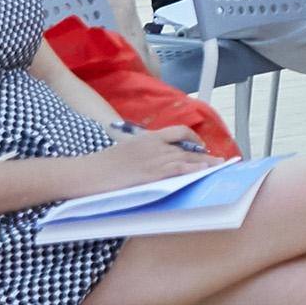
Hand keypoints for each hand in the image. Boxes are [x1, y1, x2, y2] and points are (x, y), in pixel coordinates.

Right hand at [72, 129, 214, 193]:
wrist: (87, 172)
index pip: (178, 132)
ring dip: (205, 162)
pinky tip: (204, 171)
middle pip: (186, 147)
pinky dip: (194, 169)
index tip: (199, 146)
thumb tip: (149, 160)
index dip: (193, 138)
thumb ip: (140, 151)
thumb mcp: (124, 150)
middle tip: (216, 160)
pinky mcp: (152, 173)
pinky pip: (179, 169)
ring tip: (218, 166)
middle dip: (203, 154)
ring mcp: (154, 158)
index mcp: (147, 137)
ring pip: (187, 158)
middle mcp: (154, 145)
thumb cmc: (100, 165)